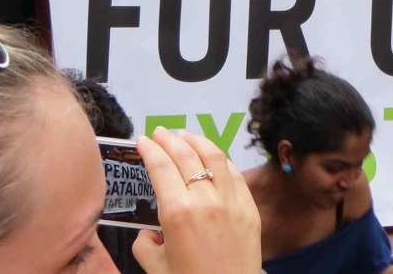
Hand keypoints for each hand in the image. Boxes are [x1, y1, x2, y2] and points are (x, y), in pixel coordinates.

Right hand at [132, 128, 261, 273]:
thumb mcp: (154, 265)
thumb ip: (145, 242)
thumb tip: (150, 231)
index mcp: (177, 213)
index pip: (161, 167)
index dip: (150, 149)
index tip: (143, 139)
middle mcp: (206, 200)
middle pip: (187, 155)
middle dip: (170, 139)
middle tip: (160, 132)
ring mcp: (231, 201)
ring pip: (215, 157)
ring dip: (198, 141)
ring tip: (185, 135)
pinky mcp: (250, 208)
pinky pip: (234, 175)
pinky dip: (221, 160)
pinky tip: (212, 156)